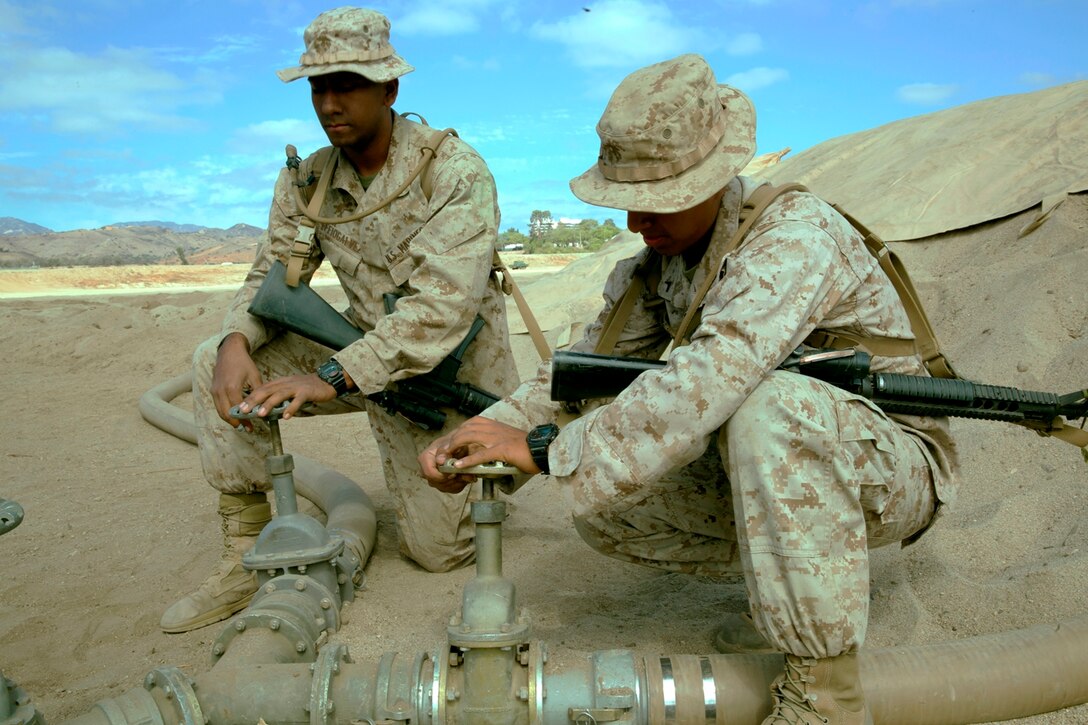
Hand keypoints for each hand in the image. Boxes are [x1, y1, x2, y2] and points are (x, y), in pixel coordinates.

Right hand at [212, 333, 262, 429]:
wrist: (229, 351)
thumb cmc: (243, 363)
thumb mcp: (254, 377)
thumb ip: (258, 394)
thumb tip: (265, 407)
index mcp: (232, 388)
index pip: (238, 410)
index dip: (245, 420)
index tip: (253, 427)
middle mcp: (221, 391)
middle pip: (226, 414)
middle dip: (236, 423)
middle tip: (247, 429)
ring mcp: (215, 390)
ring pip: (220, 411)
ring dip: (229, 420)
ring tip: (241, 426)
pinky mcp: (213, 389)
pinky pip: (217, 405)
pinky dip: (224, 413)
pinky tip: (234, 416)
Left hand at [235, 372, 337, 420]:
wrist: (325, 381)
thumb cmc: (306, 388)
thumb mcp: (289, 389)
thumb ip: (277, 397)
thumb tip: (263, 409)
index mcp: (280, 383)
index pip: (261, 389)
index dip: (249, 397)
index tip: (239, 407)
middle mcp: (285, 384)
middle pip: (267, 391)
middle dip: (253, 400)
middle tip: (243, 410)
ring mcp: (296, 387)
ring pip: (279, 395)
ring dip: (269, 404)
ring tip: (260, 414)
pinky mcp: (306, 392)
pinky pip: (297, 401)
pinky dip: (291, 408)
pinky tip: (286, 417)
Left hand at [419, 416, 538, 493]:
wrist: (540, 448)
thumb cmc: (523, 446)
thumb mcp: (503, 438)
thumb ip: (489, 441)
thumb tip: (477, 451)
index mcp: (490, 424)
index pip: (466, 426)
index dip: (454, 436)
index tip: (447, 447)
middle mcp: (491, 428)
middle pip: (463, 430)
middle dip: (450, 442)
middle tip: (442, 455)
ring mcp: (496, 437)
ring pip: (468, 438)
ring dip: (454, 448)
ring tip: (446, 459)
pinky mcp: (501, 449)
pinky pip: (481, 454)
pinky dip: (468, 460)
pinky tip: (459, 466)